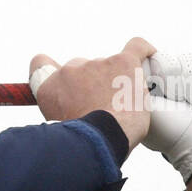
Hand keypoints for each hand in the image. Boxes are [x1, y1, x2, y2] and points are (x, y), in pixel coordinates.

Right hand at [29, 37, 157, 150]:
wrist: (98, 141)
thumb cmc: (81, 142)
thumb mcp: (58, 126)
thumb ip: (63, 112)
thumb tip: (77, 112)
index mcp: (49, 86)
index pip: (42, 64)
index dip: (52, 71)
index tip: (64, 81)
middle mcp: (69, 70)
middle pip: (83, 70)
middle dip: (93, 85)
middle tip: (104, 107)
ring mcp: (97, 64)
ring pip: (110, 68)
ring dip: (117, 82)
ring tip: (124, 106)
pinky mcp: (123, 62)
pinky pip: (137, 48)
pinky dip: (144, 52)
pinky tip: (149, 58)